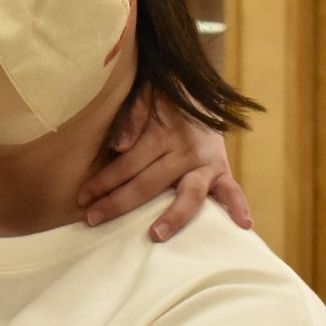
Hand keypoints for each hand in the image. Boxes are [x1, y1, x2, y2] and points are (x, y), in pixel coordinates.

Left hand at [77, 88, 252, 240]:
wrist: (202, 89)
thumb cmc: (165, 99)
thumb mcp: (146, 95)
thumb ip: (132, 117)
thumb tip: (118, 146)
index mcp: (163, 133)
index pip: (127, 163)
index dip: (103, 181)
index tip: (82, 198)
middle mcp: (185, 150)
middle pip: (149, 183)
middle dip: (118, 203)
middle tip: (93, 219)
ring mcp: (206, 163)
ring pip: (189, 195)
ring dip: (172, 217)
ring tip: (155, 236)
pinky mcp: (223, 170)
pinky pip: (232, 190)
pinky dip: (239, 206)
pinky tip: (243, 225)